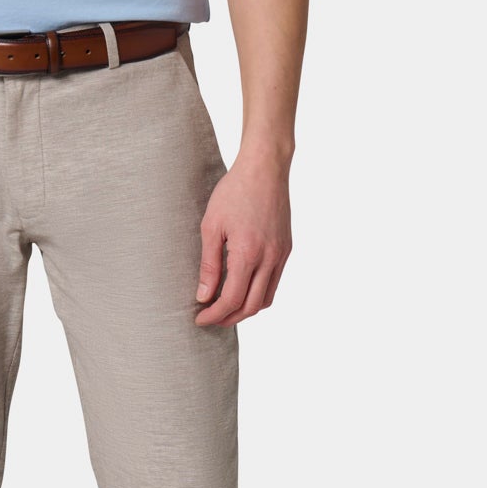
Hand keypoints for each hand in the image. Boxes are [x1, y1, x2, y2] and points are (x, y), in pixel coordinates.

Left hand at [193, 151, 291, 326]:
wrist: (265, 169)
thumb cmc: (234, 192)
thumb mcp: (211, 226)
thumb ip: (208, 264)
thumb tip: (203, 296)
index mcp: (248, 253)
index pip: (231, 299)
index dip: (214, 315)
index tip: (199, 318)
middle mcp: (269, 258)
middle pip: (250, 306)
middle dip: (229, 318)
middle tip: (210, 318)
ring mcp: (281, 254)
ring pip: (266, 299)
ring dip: (245, 309)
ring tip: (225, 307)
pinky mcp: (286, 249)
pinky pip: (274, 283)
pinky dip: (258, 294)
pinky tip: (242, 288)